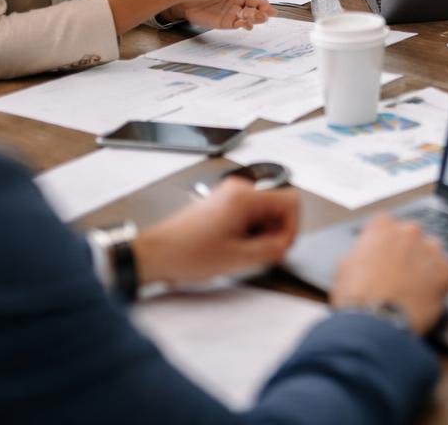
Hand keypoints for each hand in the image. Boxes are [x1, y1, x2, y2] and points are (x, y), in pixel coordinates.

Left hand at [133, 178, 299, 286]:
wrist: (156, 254)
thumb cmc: (186, 253)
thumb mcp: (238, 259)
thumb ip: (272, 250)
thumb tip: (287, 245)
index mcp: (245, 197)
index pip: (290, 202)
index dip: (292, 227)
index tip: (282, 246)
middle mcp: (238, 189)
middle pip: (277, 206)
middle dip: (275, 232)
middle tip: (261, 253)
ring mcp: (229, 195)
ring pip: (264, 211)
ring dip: (261, 233)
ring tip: (242, 251)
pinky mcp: (222, 203)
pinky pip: (249, 213)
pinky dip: (249, 230)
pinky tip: (234, 246)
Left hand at [178, 0, 273, 30]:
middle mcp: (239, 0)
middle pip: (257, 5)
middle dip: (265, 8)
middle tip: (271, 10)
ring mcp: (233, 11)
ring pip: (250, 16)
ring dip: (257, 18)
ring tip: (262, 17)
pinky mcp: (225, 21)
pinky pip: (237, 24)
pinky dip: (243, 25)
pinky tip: (246, 24)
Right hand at [330, 215, 447, 333]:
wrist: (376, 323)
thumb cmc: (357, 298)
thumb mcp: (344, 268)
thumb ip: (360, 253)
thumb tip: (364, 256)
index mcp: (383, 226)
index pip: (386, 224)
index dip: (384, 243)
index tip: (383, 255)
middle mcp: (410, 231)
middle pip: (412, 237)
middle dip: (406, 252)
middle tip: (398, 275)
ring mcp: (431, 249)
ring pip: (431, 253)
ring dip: (424, 265)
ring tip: (412, 289)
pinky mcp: (446, 270)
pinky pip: (445, 272)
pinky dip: (437, 283)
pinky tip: (423, 297)